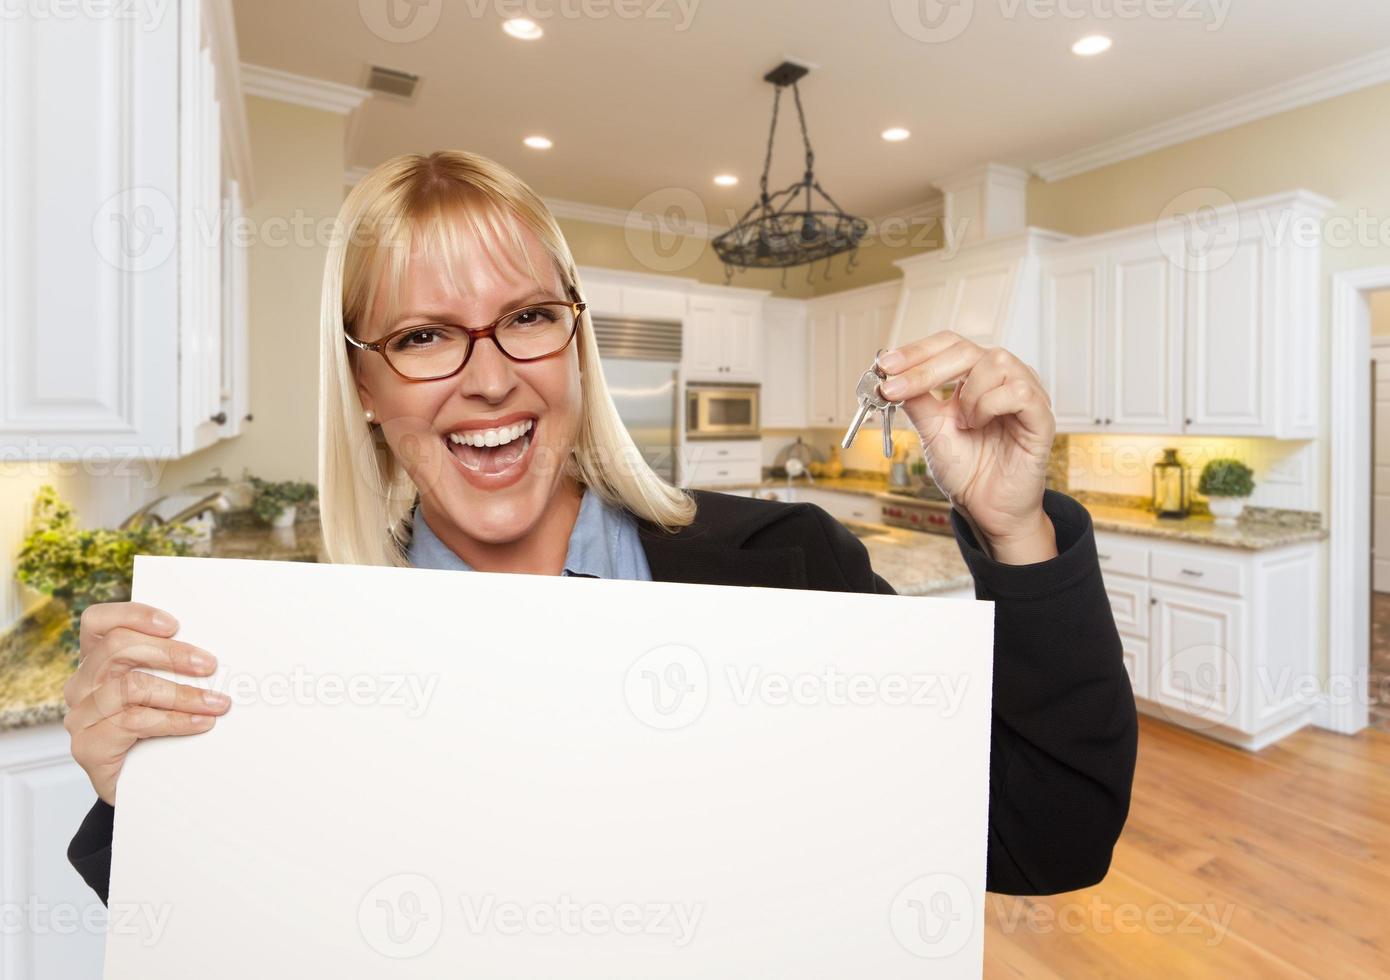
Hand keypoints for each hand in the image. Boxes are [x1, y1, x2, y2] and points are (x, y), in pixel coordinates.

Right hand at [63, 602, 228, 804]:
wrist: (142, 788)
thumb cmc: (155, 730)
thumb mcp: (162, 689)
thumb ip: (170, 666)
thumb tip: (211, 651)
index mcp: (96, 661)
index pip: (98, 622)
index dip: (133, 615)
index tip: (174, 624)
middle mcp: (82, 684)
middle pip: (118, 648)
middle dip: (171, 653)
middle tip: (209, 664)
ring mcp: (81, 716)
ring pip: (131, 686)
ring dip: (183, 693)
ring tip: (217, 703)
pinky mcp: (88, 746)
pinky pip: (134, 723)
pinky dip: (175, 721)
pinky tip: (200, 723)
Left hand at [877, 332, 1057, 563]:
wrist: (984, 506)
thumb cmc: (965, 468)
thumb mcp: (930, 429)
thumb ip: (916, 400)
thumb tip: (890, 374)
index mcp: (976, 376)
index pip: (949, 345)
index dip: (917, 351)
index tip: (885, 365)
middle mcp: (1002, 378)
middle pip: (967, 349)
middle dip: (926, 367)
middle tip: (897, 388)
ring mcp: (1025, 393)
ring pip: (997, 362)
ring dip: (968, 394)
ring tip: (962, 423)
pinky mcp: (1041, 416)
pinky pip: (1019, 391)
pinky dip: (990, 405)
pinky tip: (978, 425)